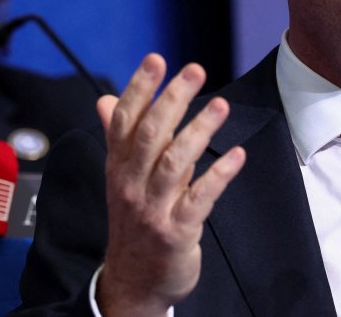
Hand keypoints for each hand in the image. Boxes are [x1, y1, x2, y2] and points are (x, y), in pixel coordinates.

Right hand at [94, 54, 246, 316]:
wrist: (134, 281)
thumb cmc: (134, 220)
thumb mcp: (120, 179)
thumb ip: (117, 137)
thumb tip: (103, 99)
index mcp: (118, 167)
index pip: (124, 121)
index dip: (139, 89)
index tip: (156, 59)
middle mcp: (131, 185)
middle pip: (149, 136)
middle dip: (171, 100)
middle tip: (195, 69)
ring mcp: (153, 209)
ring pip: (173, 163)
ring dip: (198, 131)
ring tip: (220, 105)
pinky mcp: (177, 232)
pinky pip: (199, 200)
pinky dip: (218, 176)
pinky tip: (237, 156)